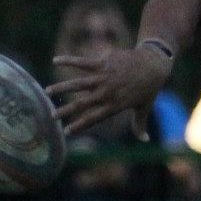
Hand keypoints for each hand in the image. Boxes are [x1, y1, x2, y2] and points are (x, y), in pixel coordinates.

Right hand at [47, 44, 169, 136]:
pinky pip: (82, 62)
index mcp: (114, 106)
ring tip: (47, 91)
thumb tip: (145, 141)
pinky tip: (55, 60)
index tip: (66, 132)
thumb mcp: (143, 109)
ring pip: (78, 84)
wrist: (153, 65)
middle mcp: (107, 93)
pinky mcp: (103, 63)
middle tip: (52, 116)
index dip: (80, 126)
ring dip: (61, 87)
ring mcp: (104, 77)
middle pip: (82, 104)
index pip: (93, 118)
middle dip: (66, 111)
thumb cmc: (148, 89)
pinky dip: (68, 60)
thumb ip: (139, 126)